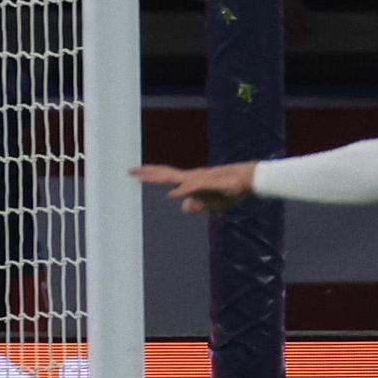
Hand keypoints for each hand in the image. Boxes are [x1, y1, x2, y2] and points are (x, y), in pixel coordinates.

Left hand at [131, 161, 257, 212]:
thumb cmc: (231, 191)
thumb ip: (197, 203)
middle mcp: (192, 178)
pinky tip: (172, 194)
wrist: (248, 181)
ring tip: (142, 177)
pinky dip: (182, 190)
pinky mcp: (210, 183)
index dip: (151, 175)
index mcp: (190, 182)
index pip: (166, 177)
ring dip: (158, 177)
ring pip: (175, 177)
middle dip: (147, 173)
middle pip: (166, 174)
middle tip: (129, 170)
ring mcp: (200, 179)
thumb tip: (183, 207)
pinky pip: (194, 187)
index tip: (136, 174)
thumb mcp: (212, 203)